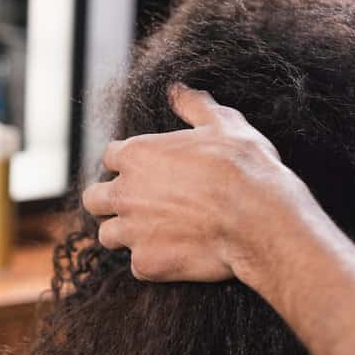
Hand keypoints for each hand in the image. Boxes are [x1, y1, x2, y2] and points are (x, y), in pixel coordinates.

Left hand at [82, 84, 306, 283]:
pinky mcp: (146, 264)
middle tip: (136, 205)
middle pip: (94, 199)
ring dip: (125, 234)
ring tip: (153, 234)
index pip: (110, 157)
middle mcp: (124, 193)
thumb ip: (194, 106)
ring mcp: (132, 231)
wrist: (261, 220)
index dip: (126, 164)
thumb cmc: (245, 168)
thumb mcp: (224, 124)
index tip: (144, 171)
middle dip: (109, 202)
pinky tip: (175, 256)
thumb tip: (177, 89)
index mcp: (136, 156)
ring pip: (108, 235)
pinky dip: (152, 263)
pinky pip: (138, 265)